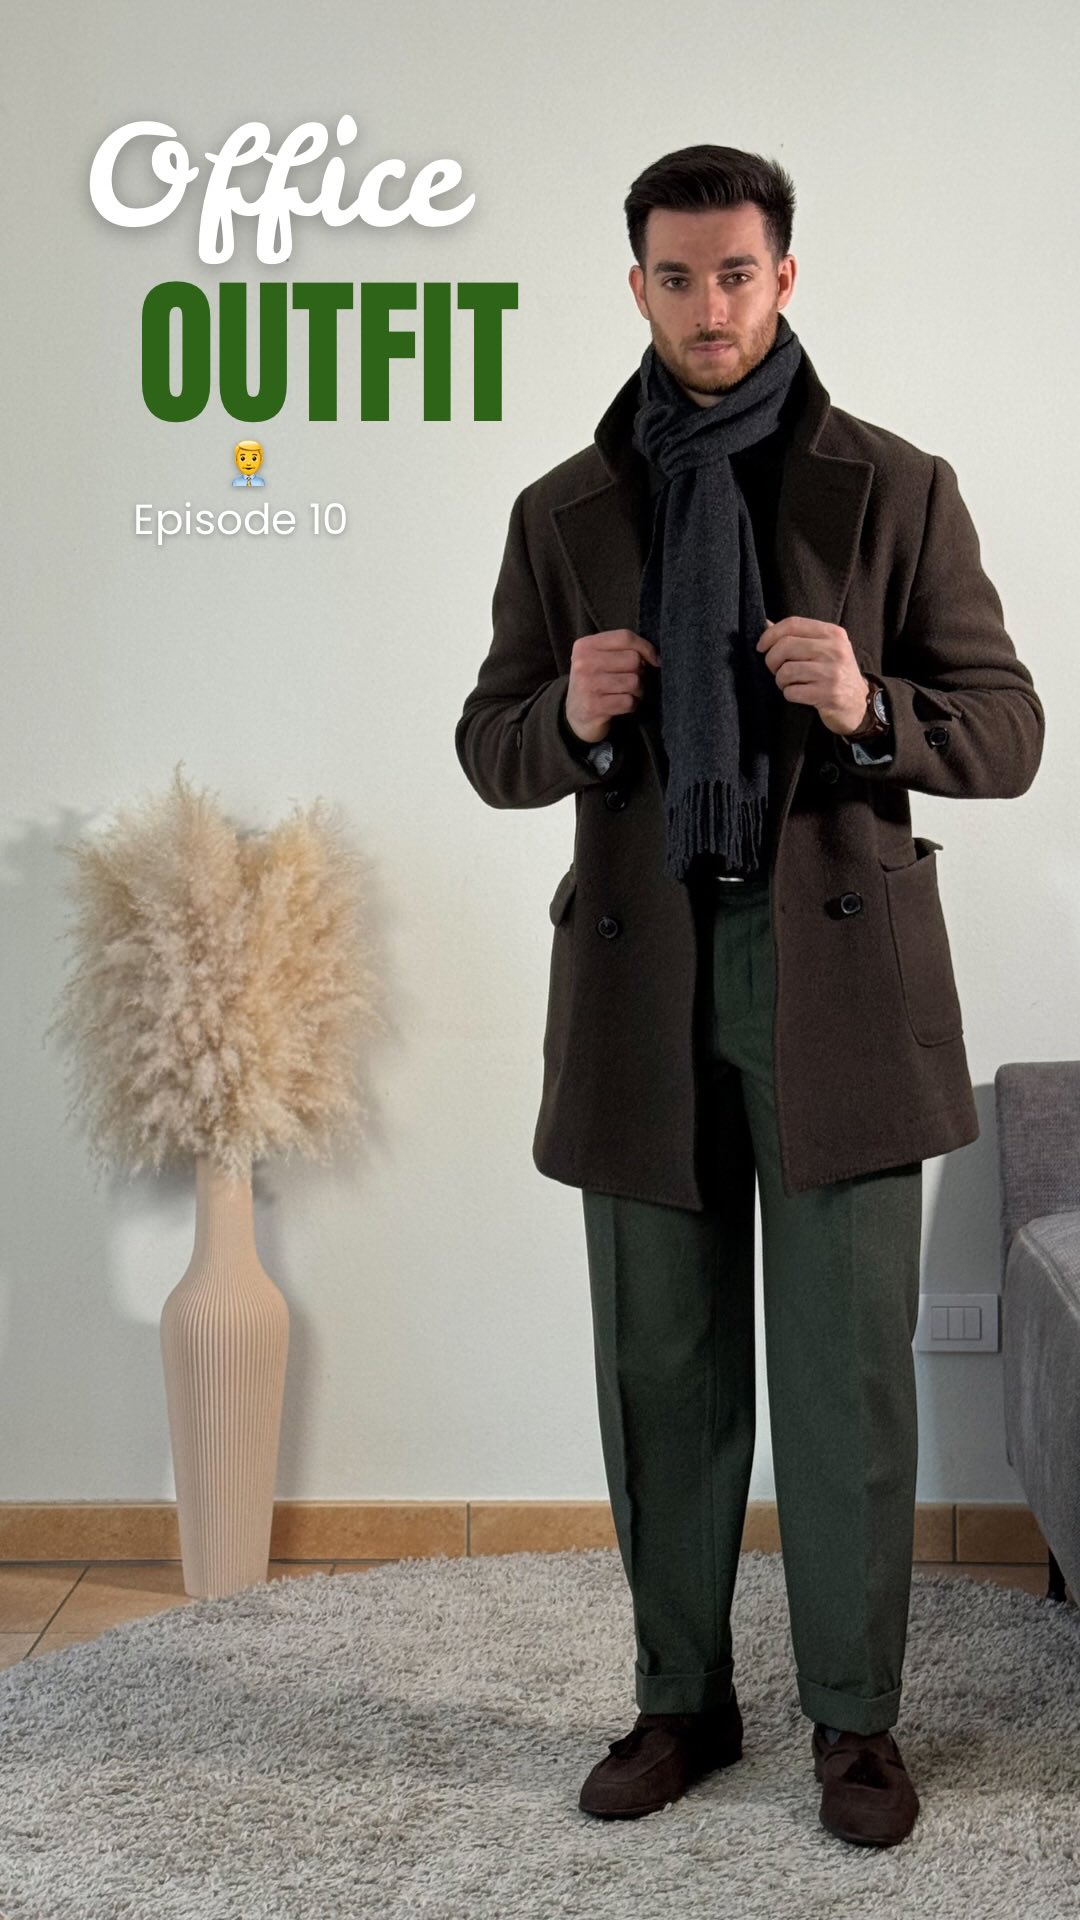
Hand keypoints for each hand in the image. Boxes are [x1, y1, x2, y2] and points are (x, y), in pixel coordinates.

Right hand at [565, 628, 661, 743]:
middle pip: (633, 660)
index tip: (654, 659)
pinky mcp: (594, 707)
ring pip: (634, 682)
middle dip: (640, 673)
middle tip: (631, 680)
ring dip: (637, 691)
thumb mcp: (599, 658)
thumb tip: (655, 657)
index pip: (625, 637)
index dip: (646, 647)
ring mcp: (587, 685)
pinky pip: (629, 702)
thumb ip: (622, 650)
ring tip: (626, 693)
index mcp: (585, 646)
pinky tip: (621, 706)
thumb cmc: (595, 682)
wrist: (575, 715)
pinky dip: (631, 706)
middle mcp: (583, 663)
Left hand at [755, 617, 868, 734]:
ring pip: (785, 671)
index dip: (770, 634)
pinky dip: (789, 694)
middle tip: (776, 670)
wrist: (858, 703)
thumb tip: (765, 624)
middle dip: (772, 661)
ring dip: (781, 681)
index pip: (793, 624)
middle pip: (784, 646)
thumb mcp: (824, 649)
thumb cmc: (834, 673)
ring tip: (791, 683)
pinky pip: (791, 692)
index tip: (761, 647)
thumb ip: (798, 636)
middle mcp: (834, 650)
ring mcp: (832, 672)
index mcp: (833, 634)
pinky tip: (800, 694)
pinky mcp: (828, 694)